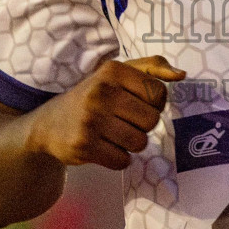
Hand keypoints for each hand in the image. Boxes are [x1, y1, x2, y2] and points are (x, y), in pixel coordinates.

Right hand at [28, 56, 184, 169]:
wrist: (47, 125)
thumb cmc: (92, 97)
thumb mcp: (116, 74)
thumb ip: (151, 68)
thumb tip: (181, 75)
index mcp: (112, 70)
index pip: (158, 93)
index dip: (154, 104)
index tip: (137, 103)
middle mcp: (100, 92)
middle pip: (151, 120)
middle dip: (142, 125)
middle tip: (122, 121)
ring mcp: (90, 120)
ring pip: (139, 143)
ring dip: (130, 143)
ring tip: (112, 134)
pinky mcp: (84, 146)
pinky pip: (123, 160)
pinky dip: (118, 158)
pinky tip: (103, 147)